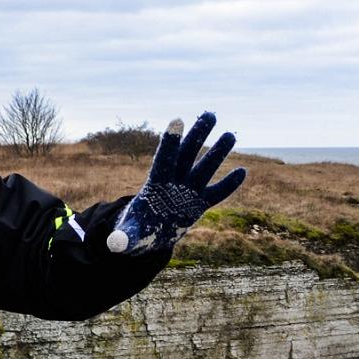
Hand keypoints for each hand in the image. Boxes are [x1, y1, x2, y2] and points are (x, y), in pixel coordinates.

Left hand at [106, 112, 247, 255]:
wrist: (148, 234)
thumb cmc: (136, 230)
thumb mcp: (129, 234)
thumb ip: (124, 237)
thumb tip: (116, 244)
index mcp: (156, 184)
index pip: (164, 159)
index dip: (170, 141)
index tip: (177, 120)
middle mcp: (174, 181)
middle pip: (187, 154)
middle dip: (198, 135)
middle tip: (210, 115)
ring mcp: (188, 190)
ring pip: (205, 168)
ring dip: (218, 152)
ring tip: (230, 135)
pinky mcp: (199, 203)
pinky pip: (217, 193)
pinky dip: (229, 185)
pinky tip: (242, 171)